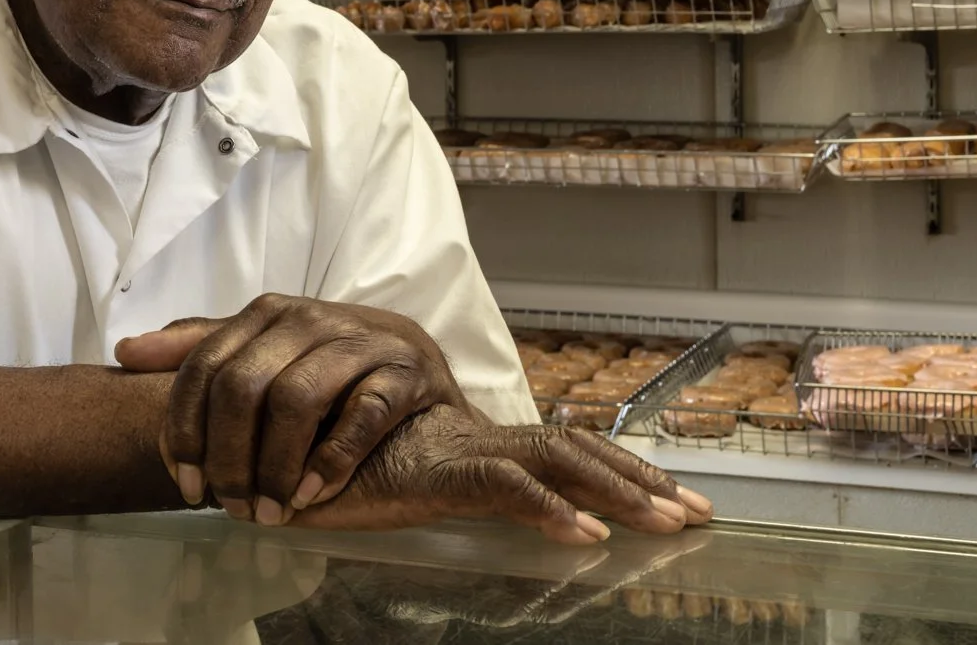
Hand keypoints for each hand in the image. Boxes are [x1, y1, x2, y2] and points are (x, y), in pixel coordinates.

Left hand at [114, 294, 464, 525]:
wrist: (420, 370)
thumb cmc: (330, 369)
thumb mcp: (264, 351)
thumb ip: (202, 350)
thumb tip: (126, 352)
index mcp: (267, 313)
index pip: (204, 368)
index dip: (185, 432)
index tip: (186, 486)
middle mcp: (308, 318)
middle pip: (243, 387)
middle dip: (228, 458)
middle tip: (230, 508)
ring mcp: (359, 341)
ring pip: (296, 400)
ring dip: (275, 468)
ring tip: (268, 512)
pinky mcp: (404, 370)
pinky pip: (360, 416)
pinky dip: (330, 462)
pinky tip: (311, 496)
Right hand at [290, 404, 707, 543]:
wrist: (273, 440)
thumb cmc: (326, 463)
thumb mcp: (396, 480)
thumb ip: (437, 482)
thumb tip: (486, 496)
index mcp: (476, 445)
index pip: (561, 448)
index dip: (617, 468)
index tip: (672, 497)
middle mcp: (478, 439)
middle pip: (577, 450)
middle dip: (641, 480)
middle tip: (703, 513)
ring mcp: (464, 449)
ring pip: (560, 459)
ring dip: (620, 490)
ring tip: (671, 523)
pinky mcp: (441, 468)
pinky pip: (508, 486)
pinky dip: (551, 509)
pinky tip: (588, 537)